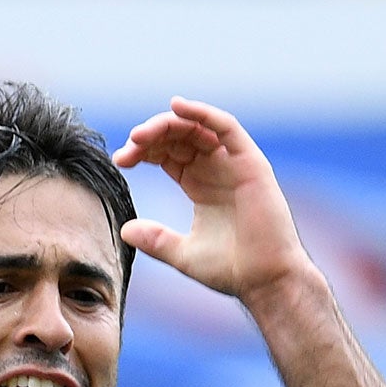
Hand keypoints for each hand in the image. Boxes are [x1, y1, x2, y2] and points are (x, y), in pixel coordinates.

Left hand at [113, 98, 314, 304]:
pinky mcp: (250, 162)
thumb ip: (155, 240)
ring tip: (141, 134)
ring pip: (197, 127)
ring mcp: (233, 163)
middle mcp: (216, 168)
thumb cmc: (231, 269)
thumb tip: (124, 229)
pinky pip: (226, 127)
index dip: (143, 152)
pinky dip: (203, 113)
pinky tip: (177, 107)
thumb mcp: (183, 253)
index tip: (121, 160)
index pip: (167, 154)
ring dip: (168, 124)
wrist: (264, 280)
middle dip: (150, 137)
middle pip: (178, 137)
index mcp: (199, 184)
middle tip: (129, 146)